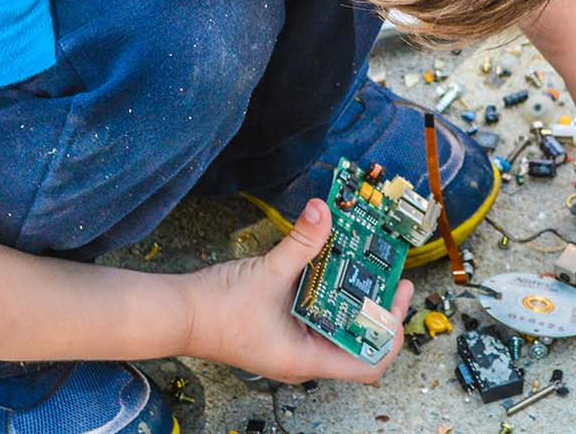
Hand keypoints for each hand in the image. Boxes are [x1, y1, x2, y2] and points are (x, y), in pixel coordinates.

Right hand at [182, 199, 412, 382]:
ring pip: (340, 328)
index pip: (369, 362)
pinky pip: (319, 316)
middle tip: (392, 278)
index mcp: (306, 359)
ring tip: (370, 269)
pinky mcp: (284, 329)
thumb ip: (301, 243)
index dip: (390, 333)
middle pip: (359, 343)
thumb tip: (323, 212)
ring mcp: (294, 345)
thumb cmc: (215, 311)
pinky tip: (336, 269)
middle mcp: (304, 357)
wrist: (178, 314)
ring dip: (356, 301)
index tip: (397, 300)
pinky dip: (331, 295)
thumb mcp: (267, 272)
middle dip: (378, 310)